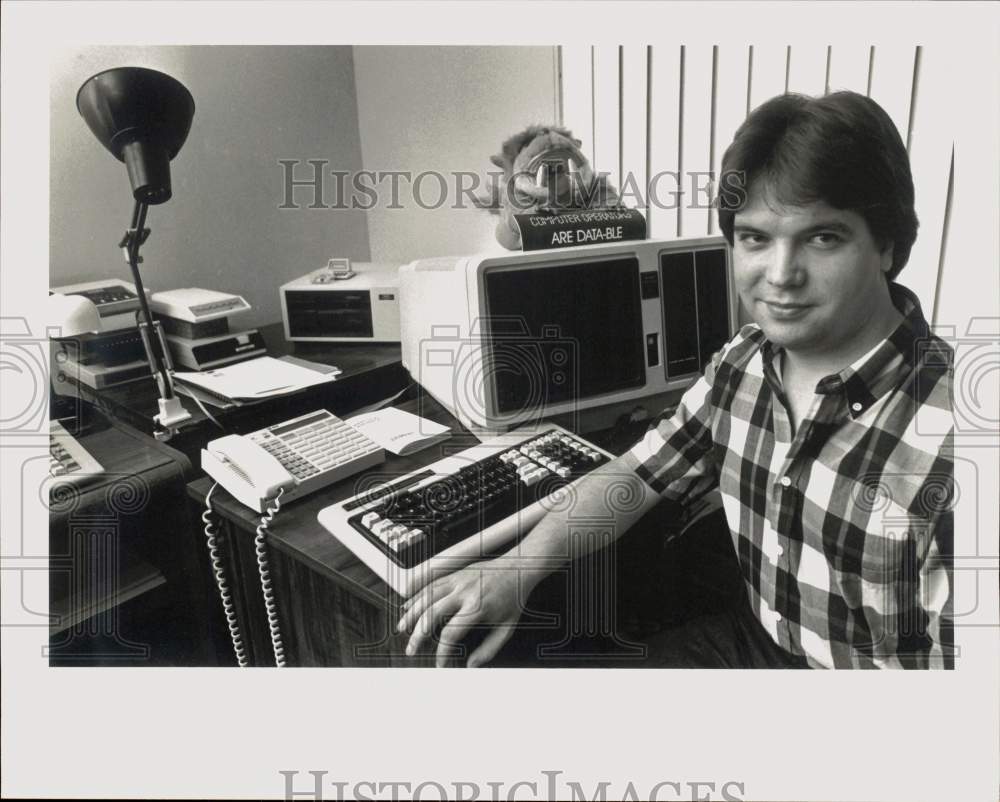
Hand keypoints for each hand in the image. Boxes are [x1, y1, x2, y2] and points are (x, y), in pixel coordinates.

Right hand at [396, 560, 533, 667]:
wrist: (519, 568)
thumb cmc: (513, 597)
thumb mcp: (507, 628)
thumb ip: (489, 649)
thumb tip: (472, 665)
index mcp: (477, 607)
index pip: (451, 633)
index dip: (442, 652)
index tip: (439, 664)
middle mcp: (463, 592)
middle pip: (431, 614)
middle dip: (418, 635)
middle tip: (411, 650)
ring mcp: (457, 581)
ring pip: (426, 597)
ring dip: (411, 614)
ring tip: (402, 630)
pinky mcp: (454, 574)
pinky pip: (430, 585)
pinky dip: (417, 596)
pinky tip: (408, 606)